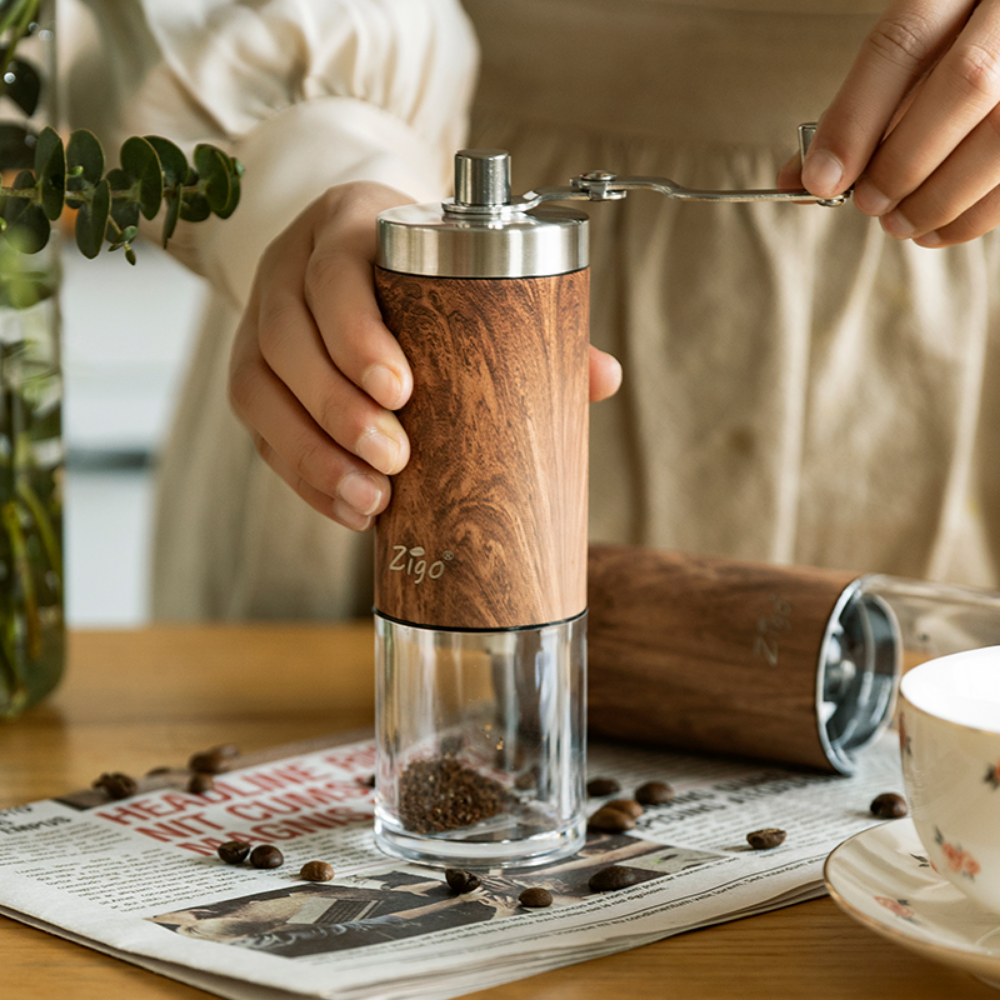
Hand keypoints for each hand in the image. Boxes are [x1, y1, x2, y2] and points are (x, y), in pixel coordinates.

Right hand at [229, 183, 621, 530]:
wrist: (353, 247)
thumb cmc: (421, 266)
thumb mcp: (463, 267)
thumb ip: (527, 317)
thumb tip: (603, 378)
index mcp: (346, 226)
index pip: (334, 273)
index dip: (357, 333)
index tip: (402, 390)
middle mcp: (289, 267)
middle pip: (288, 336)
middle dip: (338, 406)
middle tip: (395, 457)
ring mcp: (259, 320)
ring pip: (257, 387)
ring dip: (313, 452)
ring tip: (371, 499)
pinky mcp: (250, 371)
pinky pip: (257, 426)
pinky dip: (301, 474)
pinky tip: (347, 506)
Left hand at [778, 0, 999, 246]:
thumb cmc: (958, 46)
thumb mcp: (913, 55)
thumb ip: (861, 107)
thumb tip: (803, 178)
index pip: (904, 41)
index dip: (856, 118)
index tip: (821, 180)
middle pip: (967, 81)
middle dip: (905, 160)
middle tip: (870, 204)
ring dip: (943, 195)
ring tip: (901, 223)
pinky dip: (979, 213)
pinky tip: (940, 229)